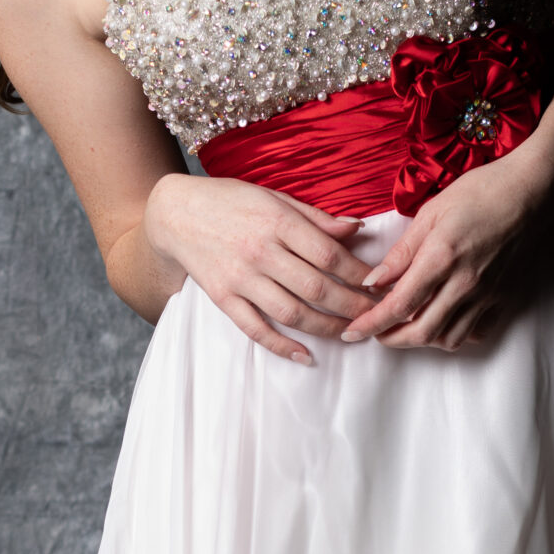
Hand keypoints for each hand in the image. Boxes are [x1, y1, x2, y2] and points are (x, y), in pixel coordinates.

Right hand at [143, 173, 368, 364]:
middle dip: (353, 305)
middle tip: (374, 314)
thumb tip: (356, 229)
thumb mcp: (274, 197)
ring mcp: (241, 278)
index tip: (377, 284)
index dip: (359, 273)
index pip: (330, 254)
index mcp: (278, 221)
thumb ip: (315, 217)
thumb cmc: (230, 200)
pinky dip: (282, 346)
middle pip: (318, 288)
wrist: (175, 213)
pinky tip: (305, 356)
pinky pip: (256, 329)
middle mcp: (260, 251)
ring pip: (293, 312)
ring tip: (350, 334)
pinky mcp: (223, 298)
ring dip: (327, 328)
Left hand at [341, 144, 553, 352]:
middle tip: (375, 333)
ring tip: (406, 325)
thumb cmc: (481, 191)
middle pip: (421, 332)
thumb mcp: (431, 212)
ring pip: (448, 339)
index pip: (398, 305)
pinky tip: (443, 320)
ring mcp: (487, 294)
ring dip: (421, 339)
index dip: (371, 324)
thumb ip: (401, 252)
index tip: (353, 332)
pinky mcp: (504, 297)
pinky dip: (454, 334)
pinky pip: (475, 332)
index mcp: (441, 258)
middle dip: (392, 340)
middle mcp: (465, 284)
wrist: (533, 190)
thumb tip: (372, 282)